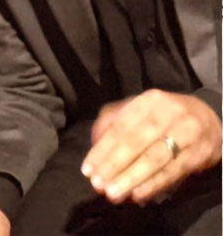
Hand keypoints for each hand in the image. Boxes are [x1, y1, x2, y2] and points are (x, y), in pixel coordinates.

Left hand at [82, 90, 221, 204]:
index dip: (102, 150)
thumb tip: (94, 143)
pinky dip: (154, 184)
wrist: (208, 118)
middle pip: (135, 142)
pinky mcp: (199, 153)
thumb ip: (113, 121)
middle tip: (98, 185)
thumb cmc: (163, 116)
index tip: (87, 170)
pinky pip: (173, 171)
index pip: (120, 128)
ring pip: (154, 158)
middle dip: (114, 165)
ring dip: (131, 178)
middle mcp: (167, 113)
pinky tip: (138, 194)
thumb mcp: (139, 110)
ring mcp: (186, 133)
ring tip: (114, 193)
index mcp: (147, 101)